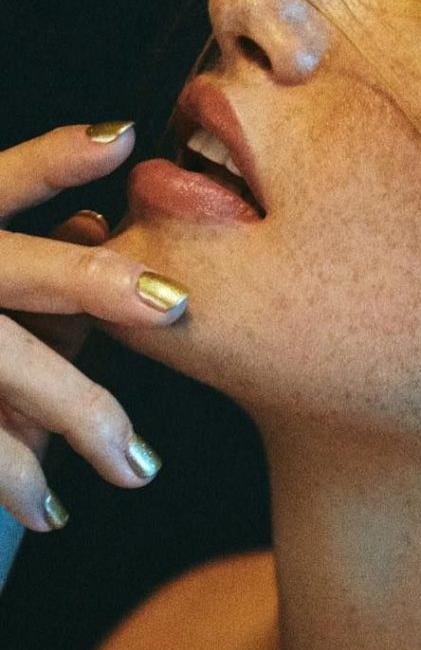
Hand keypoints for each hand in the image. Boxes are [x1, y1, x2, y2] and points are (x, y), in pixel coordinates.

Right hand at [0, 121, 188, 538]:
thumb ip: (35, 267)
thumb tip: (98, 231)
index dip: (49, 162)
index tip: (119, 139)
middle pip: (9, 266)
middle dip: (85, 278)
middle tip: (175, 302)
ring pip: (5, 362)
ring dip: (80, 414)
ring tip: (139, 467)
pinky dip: (16, 477)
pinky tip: (51, 510)